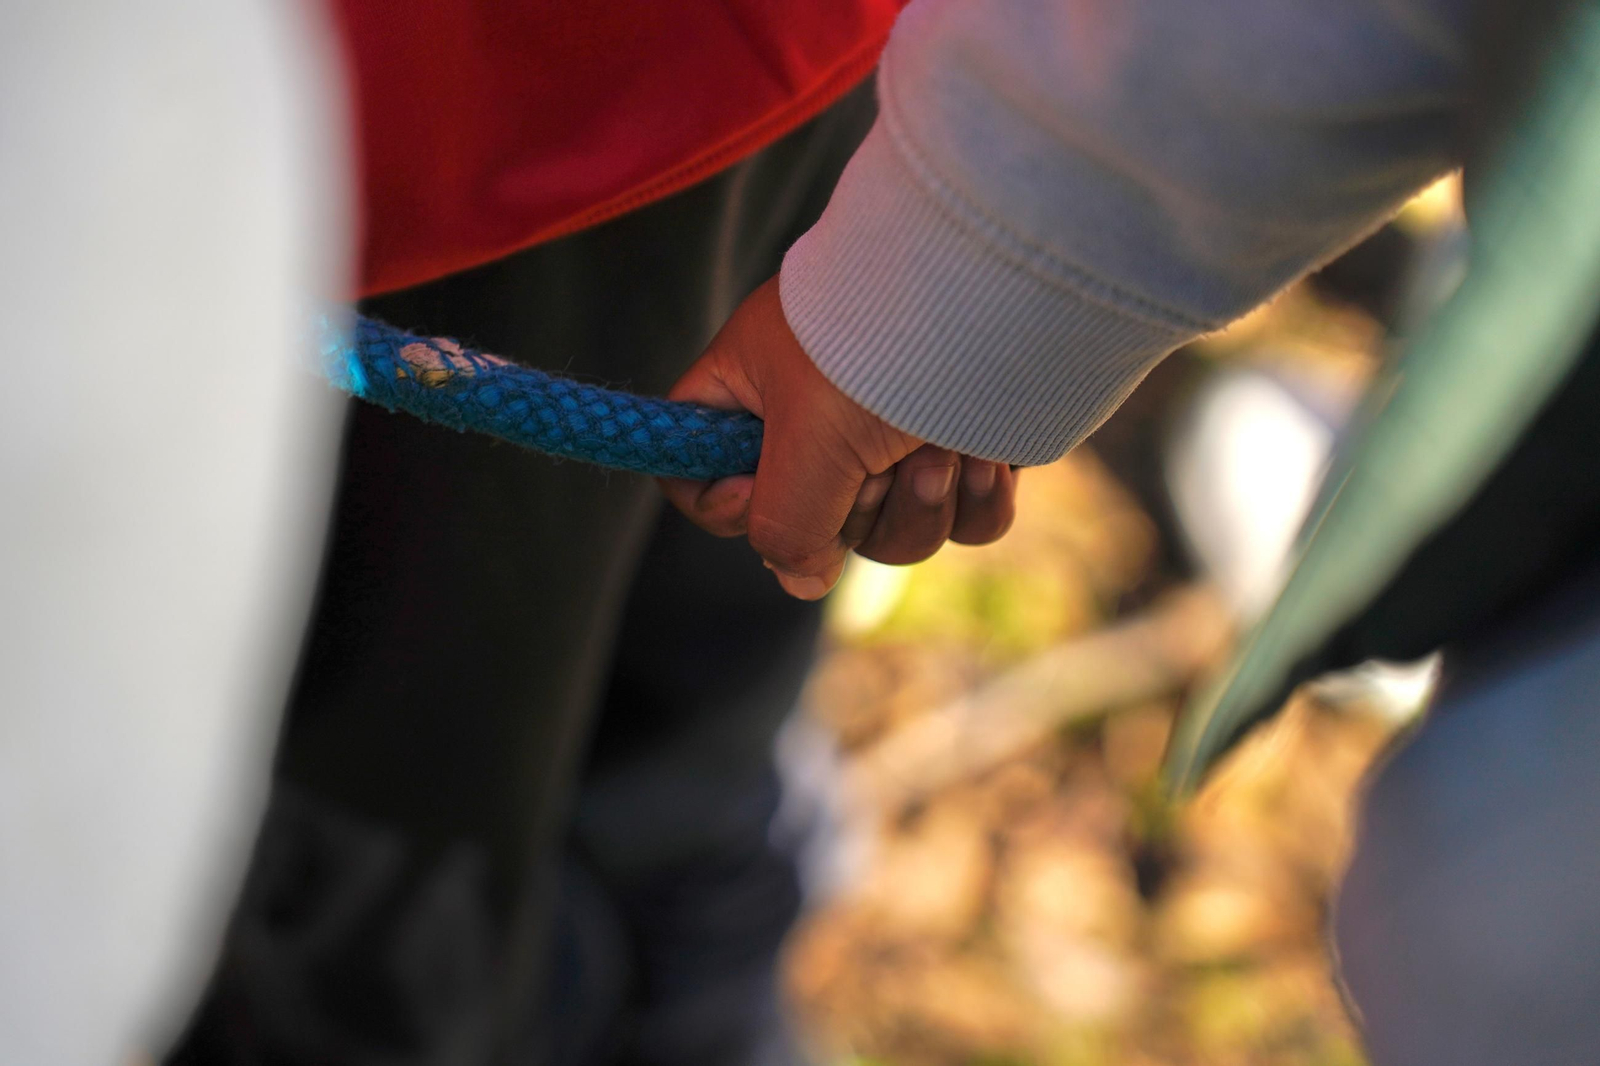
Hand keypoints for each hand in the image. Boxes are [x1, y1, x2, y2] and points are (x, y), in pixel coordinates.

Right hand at [659, 277, 1017, 598]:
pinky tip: (981, 455)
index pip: (696, 470)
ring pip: (889, 533)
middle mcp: (816, 417)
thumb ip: (784, 524)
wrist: (998, 289)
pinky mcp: (961, 447)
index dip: (721, 504)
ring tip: (940, 448)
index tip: (754, 493)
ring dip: (917, 505)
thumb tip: (800, 580)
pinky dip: (972, 499)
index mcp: (751, 390)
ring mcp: (892, 436)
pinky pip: (959, 521)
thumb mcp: (808, 440)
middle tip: (873, 456)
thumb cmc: (876, 343)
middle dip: (853, 506)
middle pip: (810, 523)